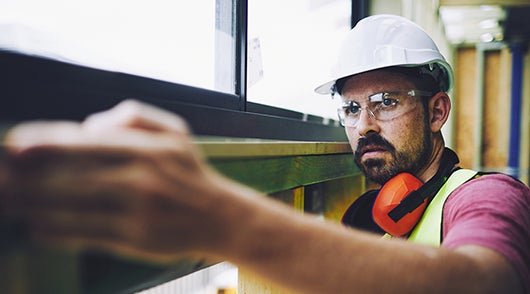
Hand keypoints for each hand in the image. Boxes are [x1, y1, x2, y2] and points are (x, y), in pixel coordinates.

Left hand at [3, 100, 245, 262]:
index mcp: (148, 148)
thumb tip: (91, 123)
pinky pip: (86, 235)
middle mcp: (141, 179)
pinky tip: (36, 227)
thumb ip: (136, 115)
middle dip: (26, 178)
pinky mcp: (134, 240)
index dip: (46, 143)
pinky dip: (56, 231)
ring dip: (32, 205)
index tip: (13, 145)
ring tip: (5, 201)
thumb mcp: (175, 131)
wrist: (221, 217)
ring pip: (72, 207)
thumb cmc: (191, 173)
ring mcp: (136, 212)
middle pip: (71, 176)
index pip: (86, 142)